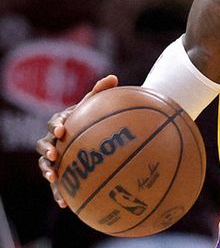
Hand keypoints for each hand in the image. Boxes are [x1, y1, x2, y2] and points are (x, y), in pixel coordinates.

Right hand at [36, 74, 118, 207]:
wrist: (92, 132)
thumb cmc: (94, 116)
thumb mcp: (97, 104)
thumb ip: (102, 91)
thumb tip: (113, 77)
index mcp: (62, 122)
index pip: (55, 122)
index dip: (56, 126)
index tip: (62, 130)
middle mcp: (53, 140)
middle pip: (43, 144)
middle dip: (46, 149)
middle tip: (53, 153)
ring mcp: (54, 157)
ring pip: (44, 165)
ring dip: (47, 171)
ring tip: (53, 178)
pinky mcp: (59, 172)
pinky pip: (56, 184)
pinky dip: (58, 193)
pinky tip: (65, 205)